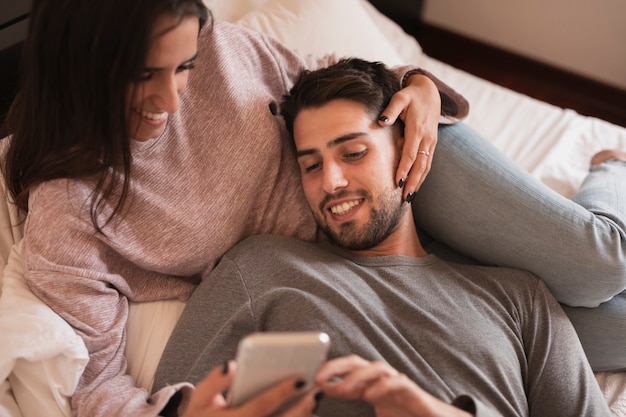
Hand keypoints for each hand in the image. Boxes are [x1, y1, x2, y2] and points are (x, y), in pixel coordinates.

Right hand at [182, 361, 318, 416]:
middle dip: (301, 408)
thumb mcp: (198, 400)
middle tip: (317, 390)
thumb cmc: (201, 416)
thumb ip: (213, 382)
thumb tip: (230, 365)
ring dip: (302, 416)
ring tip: (316, 397)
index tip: (300, 378)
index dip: (280, 392)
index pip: (260, 406)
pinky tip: (307, 411)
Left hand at [316, 355, 471, 416]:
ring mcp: (397, 381)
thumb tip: (322, 388)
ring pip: (376, 368)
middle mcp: (382, 376)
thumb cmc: (404, 410)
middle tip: (318, 378)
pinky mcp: (412, 390)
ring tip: (342, 390)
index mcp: (370, 379)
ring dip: (357, 377)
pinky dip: (383, 386)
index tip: (310, 378)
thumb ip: (350, 393)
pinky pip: (397, 382)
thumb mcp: (371, 402)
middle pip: (357, 362)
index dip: (328, 369)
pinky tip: (371, 395)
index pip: (346, 367)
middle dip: (337, 366)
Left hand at [378, 74, 440, 198]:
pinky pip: (428, 163)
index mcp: (417, 129)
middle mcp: (426, 138)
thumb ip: (391, 109)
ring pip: (426, 166)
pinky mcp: (432, 145)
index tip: (397, 182)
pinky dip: (422, 177)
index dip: (404, 168)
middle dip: (413, 182)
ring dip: (418, 183)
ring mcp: (431, 142)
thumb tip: (381, 122)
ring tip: (409, 198)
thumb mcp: (400, 97)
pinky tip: (415, 187)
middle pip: (420, 164)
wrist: (431, 92)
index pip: (410, 153)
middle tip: (405, 198)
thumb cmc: (411, 96)